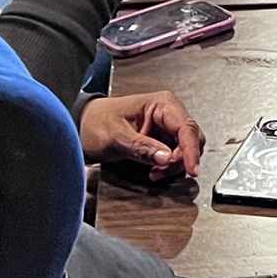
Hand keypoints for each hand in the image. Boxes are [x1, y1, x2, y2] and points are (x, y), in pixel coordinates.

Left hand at [79, 89, 202, 177]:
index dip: (191, 150)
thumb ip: (142, 147)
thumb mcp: (116, 136)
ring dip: (175, 165)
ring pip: (187, 149)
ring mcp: (167, 127)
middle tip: (162, 172)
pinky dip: (169, 167)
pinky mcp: (163, 139)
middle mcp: (169, 113)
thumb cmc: (97, 122)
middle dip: (182, 159)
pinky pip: (176, 155)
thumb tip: (166, 158)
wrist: (84, 126)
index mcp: (161, 104)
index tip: (192, 169)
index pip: (186, 127)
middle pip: (191, 139)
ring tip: (155, 173)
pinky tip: (155, 171)